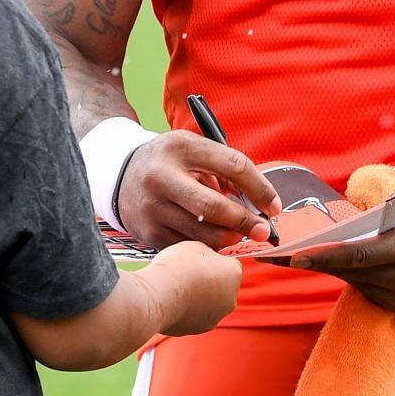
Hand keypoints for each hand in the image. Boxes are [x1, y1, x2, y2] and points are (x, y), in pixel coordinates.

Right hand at [117, 130, 280, 250]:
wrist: (120, 175)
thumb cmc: (170, 162)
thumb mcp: (193, 151)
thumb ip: (224, 172)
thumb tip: (258, 205)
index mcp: (181, 147)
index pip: (233, 165)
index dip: (260, 188)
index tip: (274, 206)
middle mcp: (163, 176)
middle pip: (215, 206)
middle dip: (246, 222)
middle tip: (264, 231)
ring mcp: (153, 206)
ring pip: (202, 233)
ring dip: (228, 238)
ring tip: (238, 235)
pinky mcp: (148, 232)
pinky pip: (187, 247)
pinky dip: (206, 248)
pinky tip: (212, 242)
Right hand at [151, 241, 242, 335]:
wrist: (161, 294)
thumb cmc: (178, 267)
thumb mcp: (196, 246)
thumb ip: (208, 254)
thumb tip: (205, 260)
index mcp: (234, 274)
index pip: (230, 265)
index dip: (215, 261)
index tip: (201, 260)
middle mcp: (231, 299)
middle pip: (223, 287)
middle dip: (210, 281)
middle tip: (189, 274)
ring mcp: (216, 316)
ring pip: (211, 304)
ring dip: (200, 298)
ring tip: (179, 289)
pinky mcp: (200, 328)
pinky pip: (197, 316)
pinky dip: (188, 310)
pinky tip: (174, 301)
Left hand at [278, 186, 394, 313]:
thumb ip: (379, 203)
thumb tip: (339, 208)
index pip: (361, 254)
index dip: (326, 256)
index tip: (295, 256)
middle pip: (351, 270)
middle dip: (314, 261)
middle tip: (274, 252)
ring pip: (356, 281)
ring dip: (330, 267)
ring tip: (295, 252)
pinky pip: (368, 289)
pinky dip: (352, 274)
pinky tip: (335, 259)